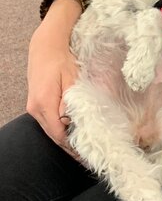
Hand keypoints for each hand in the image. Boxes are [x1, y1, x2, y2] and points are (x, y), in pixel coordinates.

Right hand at [26, 0, 81, 155]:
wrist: (45, 46)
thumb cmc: (61, 60)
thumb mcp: (72, 79)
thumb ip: (72, 102)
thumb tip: (74, 122)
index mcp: (44, 104)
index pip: (58, 134)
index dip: (73, 147)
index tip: (88, 154)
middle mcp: (35, 109)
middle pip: (53, 135)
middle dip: (70, 146)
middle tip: (89, 154)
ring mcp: (33, 107)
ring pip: (50, 129)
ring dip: (65, 138)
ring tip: (83, 145)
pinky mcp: (35, 104)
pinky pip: (48, 122)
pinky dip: (59, 128)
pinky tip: (71, 130)